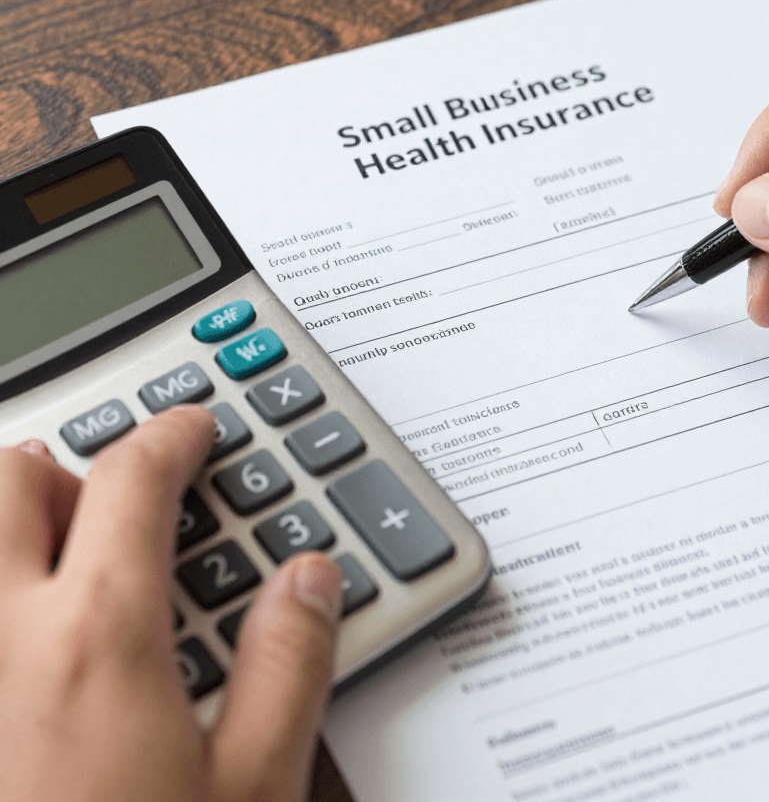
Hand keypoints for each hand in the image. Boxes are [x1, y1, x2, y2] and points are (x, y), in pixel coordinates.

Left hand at [0, 407, 342, 801]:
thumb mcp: (251, 792)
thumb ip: (289, 662)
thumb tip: (311, 576)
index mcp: (96, 636)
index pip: (136, 479)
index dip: (174, 434)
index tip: (192, 430)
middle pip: (9, 478)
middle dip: (67, 465)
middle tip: (113, 496)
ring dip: (2, 520)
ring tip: (48, 554)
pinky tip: (17, 645)